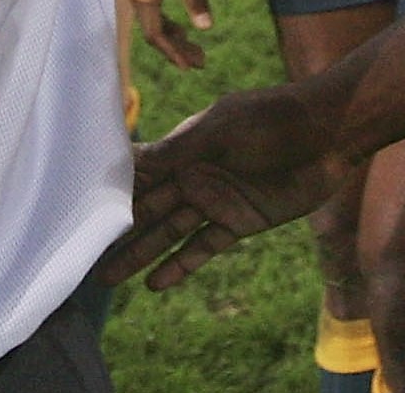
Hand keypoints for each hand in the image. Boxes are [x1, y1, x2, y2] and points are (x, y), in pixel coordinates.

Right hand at [100, 85, 354, 290]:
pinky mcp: (240, 221)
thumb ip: (177, 151)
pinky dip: (182, 265)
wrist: (328, 133)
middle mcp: (194, 174)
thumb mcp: (220, 130)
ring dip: (141, 254)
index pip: (140, 174)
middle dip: (117, 232)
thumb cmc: (272, 119)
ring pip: (169, 233)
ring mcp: (216, 199)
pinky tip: (156, 284)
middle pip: (148, 209)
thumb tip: (128, 162)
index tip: (75, 212)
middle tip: (82, 256)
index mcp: (184, 147)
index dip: (112, 193)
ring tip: (107, 278)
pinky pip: (204, 246)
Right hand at [122, 0, 212, 68]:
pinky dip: (168, 24)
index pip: (155, 35)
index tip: (190, 66)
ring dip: (174, 38)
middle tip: (202, 62)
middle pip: (154, 33)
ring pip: (154, 23)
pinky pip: (153, 12)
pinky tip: (184, 27)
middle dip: (177, 49)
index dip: (172, 53)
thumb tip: (206, 28)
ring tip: (197, 50)